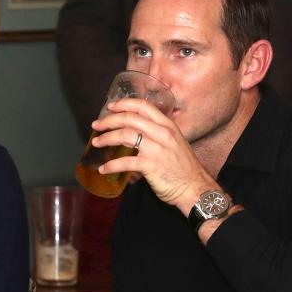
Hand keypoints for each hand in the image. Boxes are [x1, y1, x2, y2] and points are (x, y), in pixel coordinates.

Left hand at [91, 97, 216, 211]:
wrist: (195, 188)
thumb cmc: (183, 168)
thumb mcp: (172, 144)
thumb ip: (154, 135)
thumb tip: (130, 134)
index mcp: (168, 126)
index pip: (144, 106)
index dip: (124, 104)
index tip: (110, 107)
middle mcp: (162, 133)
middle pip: (130, 119)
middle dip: (109, 121)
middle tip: (96, 126)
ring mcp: (157, 149)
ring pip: (125, 136)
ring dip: (106, 139)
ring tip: (96, 143)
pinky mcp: (151, 165)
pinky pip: (125, 162)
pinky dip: (111, 165)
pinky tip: (103, 169)